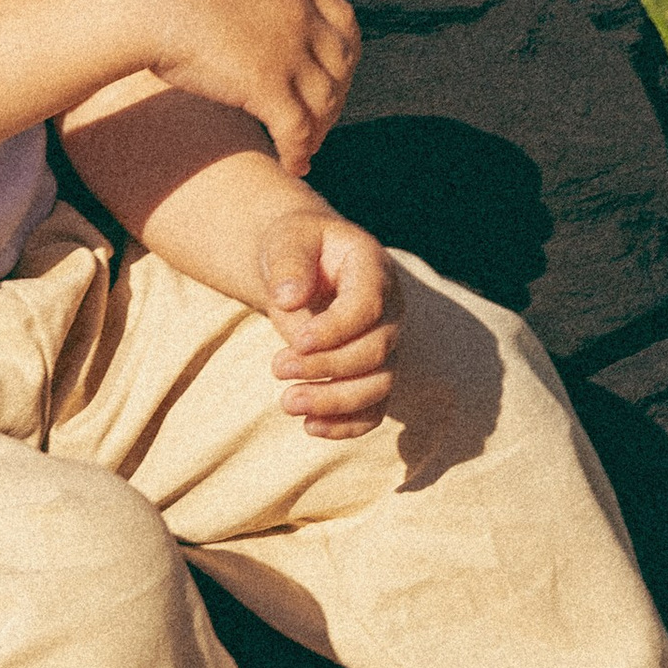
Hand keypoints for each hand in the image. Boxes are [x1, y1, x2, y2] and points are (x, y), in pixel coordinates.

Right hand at [142, 0, 361, 179]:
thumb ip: (249, 1)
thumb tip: (240, 18)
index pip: (345, 21)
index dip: (345, 53)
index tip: (334, 75)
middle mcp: (299, 17)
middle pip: (340, 66)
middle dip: (335, 98)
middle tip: (318, 123)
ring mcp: (287, 51)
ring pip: (326, 103)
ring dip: (319, 132)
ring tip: (303, 150)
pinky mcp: (267, 85)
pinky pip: (299, 130)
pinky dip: (299, 152)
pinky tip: (291, 166)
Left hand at [263, 209, 401, 436]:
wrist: (305, 261)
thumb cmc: (297, 246)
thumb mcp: (288, 240)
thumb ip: (289, 264)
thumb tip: (288, 301)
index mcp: (373, 270)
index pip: (368, 308)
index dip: (336, 330)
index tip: (297, 341)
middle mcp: (390, 310)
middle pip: (375, 351)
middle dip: (327, 367)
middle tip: (277, 367)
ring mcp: (386, 345)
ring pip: (378, 386)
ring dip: (334, 402)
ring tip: (287, 402)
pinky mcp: (372, 374)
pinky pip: (373, 410)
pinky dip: (347, 425)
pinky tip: (310, 427)